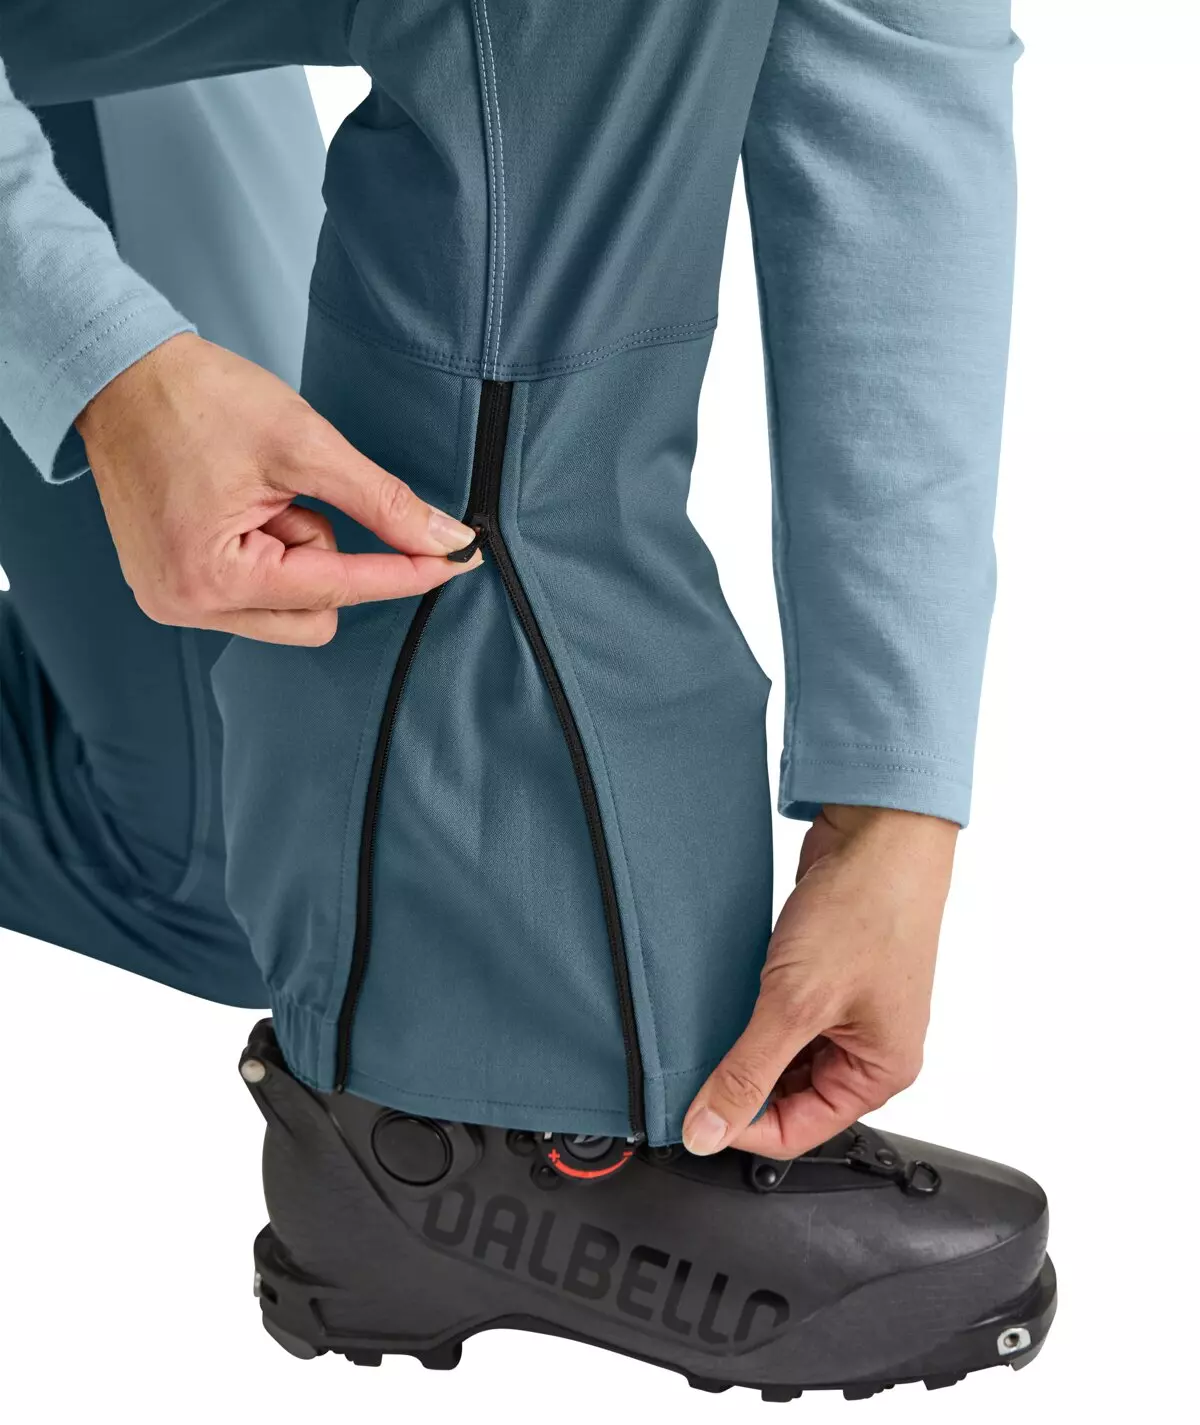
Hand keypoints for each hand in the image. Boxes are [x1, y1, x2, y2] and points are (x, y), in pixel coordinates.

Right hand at [76, 333, 482, 644]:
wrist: (119, 374)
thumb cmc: (196, 399)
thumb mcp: (304, 444)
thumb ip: (382, 501)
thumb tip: (443, 539)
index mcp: (212, 578)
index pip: (340, 588)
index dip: (406, 571)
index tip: (458, 562)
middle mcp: (187, 605)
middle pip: (317, 615)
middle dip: (325, 557)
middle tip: (294, 497)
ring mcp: (174, 602)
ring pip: (291, 608)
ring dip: (296, 554)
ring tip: (259, 495)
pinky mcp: (173, 587)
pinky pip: (256, 595)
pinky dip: (269, 554)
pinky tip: (243, 508)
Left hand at [682, 804, 956, 1158]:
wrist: (879, 827)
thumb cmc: (867, 907)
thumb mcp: (795, 1002)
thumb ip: (747, 1072)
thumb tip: (707, 1131)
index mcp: (881, 1072)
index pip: (798, 1130)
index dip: (740, 1127)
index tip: (691, 1112)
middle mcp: (869, 1046)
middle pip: (788, 1094)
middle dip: (740, 1081)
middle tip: (693, 1062)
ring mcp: (848, 1008)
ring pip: (782, 1052)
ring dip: (744, 1042)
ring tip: (711, 1021)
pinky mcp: (825, 974)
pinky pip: (781, 1012)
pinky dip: (751, 1009)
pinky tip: (726, 995)